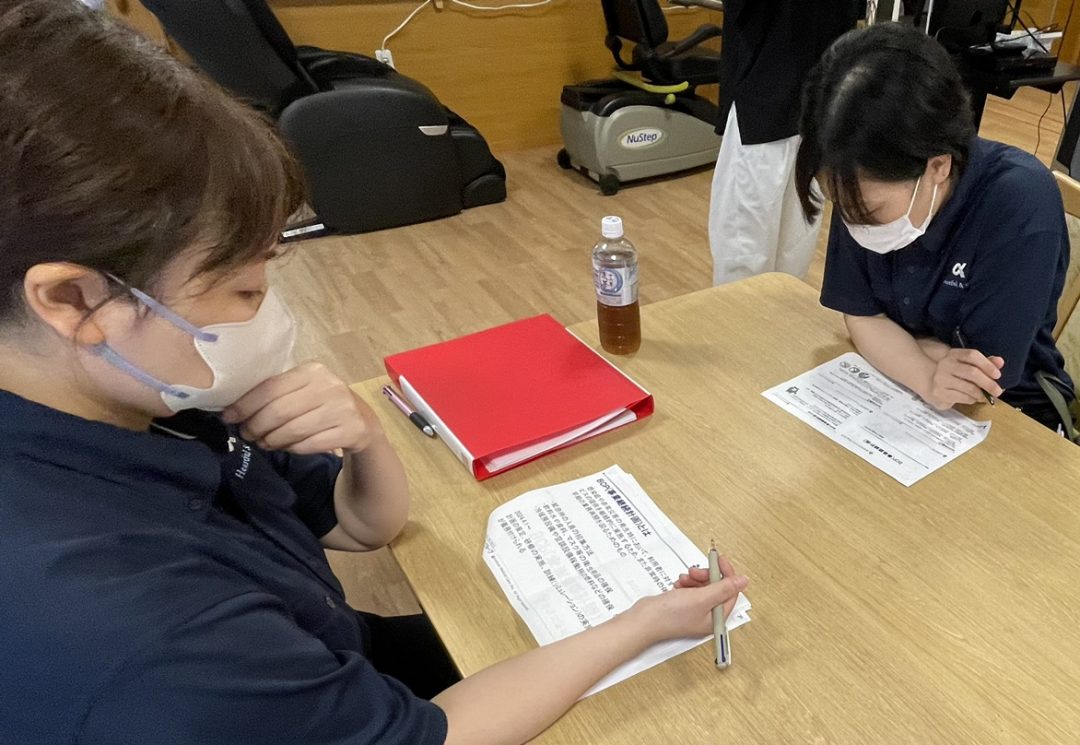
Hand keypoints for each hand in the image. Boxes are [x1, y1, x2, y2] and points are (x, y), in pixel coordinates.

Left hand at [221, 362, 383, 454]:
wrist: (362, 419)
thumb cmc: (321, 403)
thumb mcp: (302, 390)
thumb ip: (275, 394)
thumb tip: (233, 411)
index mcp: (312, 371)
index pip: (271, 387)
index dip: (246, 405)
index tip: (229, 418)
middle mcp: (329, 386)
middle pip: (279, 411)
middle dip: (257, 426)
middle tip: (247, 435)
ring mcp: (343, 409)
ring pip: (293, 430)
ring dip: (272, 440)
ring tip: (264, 443)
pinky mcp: (351, 430)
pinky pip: (310, 445)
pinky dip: (293, 449)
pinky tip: (287, 447)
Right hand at [625, 555, 747, 643]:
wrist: (644, 620)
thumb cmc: (671, 615)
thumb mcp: (702, 598)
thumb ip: (724, 588)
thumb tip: (743, 581)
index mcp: (716, 618)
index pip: (730, 592)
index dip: (726, 574)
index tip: (719, 560)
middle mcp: (707, 616)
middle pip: (717, 588)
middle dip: (707, 577)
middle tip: (696, 572)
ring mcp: (695, 611)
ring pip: (703, 587)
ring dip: (695, 579)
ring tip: (684, 580)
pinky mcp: (683, 606)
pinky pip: (691, 590)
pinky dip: (686, 584)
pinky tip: (679, 585)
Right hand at [923, 349, 1004, 408]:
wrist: (934, 384)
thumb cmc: (957, 374)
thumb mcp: (970, 366)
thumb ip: (986, 363)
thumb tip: (1000, 361)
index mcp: (954, 354)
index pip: (972, 355)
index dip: (987, 365)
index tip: (997, 375)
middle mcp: (945, 364)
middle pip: (972, 372)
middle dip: (988, 383)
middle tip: (998, 391)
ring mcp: (940, 378)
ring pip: (968, 387)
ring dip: (981, 394)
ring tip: (984, 396)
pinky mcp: (939, 392)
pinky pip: (962, 397)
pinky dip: (972, 400)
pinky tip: (972, 398)